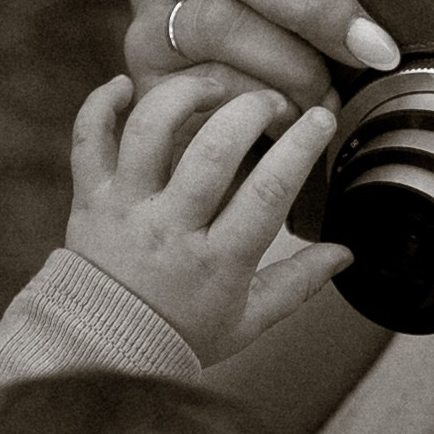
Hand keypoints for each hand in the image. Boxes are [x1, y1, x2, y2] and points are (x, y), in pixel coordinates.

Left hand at [64, 68, 348, 366]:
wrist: (103, 348)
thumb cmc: (182, 334)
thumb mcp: (249, 319)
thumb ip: (299, 283)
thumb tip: (345, 253)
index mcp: (217, 261)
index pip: (267, 193)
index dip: (300, 148)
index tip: (321, 120)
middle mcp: (169, 229)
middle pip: (211, 151)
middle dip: (250, 111)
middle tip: (271, 101)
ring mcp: (125, 209)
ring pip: (149, 130)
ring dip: (184, 96)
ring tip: (212, 87)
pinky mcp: (90, 198)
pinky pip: (87, 139)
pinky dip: (100, 104)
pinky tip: (126, 85)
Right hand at [124, 0, 423, 109]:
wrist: (234, 159)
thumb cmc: (302, 73)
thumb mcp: (343, 15)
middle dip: (319, 3)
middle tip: (381, 50)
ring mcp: (153, 16)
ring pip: (218, 20)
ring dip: (292, 64)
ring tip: (331, 100)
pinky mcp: (145, 78)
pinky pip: (202, 83)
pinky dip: (260, 104)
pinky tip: (293, 124)